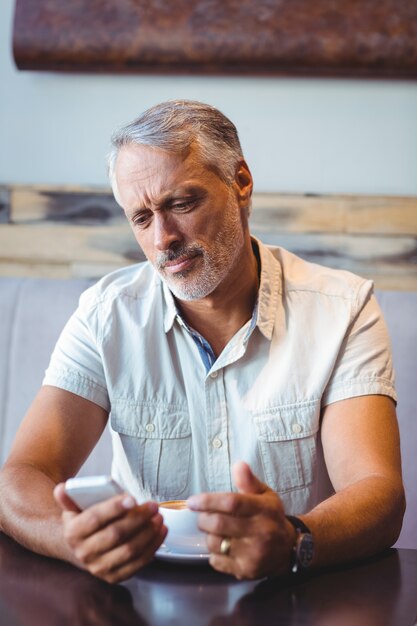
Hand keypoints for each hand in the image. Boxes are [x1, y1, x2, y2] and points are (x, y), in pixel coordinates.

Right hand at [54, 483, 166, 582]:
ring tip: (159, 516)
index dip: (114, 508)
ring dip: (148, 533)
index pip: (95, 519)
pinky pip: (138, 563)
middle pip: (115, 535)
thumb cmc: (84, 522)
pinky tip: (160, 531)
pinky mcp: (114, 577)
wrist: (82, 547)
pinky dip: (153, 546)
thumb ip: (70, 496)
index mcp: (73, 533)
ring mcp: (99, 568)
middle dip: (138, 518)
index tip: (132, 498)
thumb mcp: (74, 508)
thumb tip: (62, 487)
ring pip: (129, 550)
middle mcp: (84, 553)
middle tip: (153, 505)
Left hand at [187, 461, 295, 579]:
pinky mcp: (247, 570)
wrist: (288, 548)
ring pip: (215, 543)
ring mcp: (254, 553)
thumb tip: (238, 465)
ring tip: (214, 530)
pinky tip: (222, 546)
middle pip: (218, 524)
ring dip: (208, 535)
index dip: (208, 501)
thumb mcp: (265, 495)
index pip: (232, 503)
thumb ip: (249, 481)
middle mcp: (261, 532)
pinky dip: (214, 553)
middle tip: (203, 516)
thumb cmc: (271, 517)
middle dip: (203, 519)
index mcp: (264, 509)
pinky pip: (217, 561)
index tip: (193, 501)